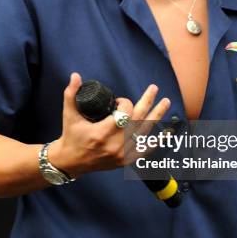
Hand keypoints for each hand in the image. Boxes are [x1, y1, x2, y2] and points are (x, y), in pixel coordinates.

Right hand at [48, 73, 170, 177]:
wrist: (71, 162)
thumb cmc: (71, 136)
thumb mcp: (69, 114)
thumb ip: (71, 94)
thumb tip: (75, 75)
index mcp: (101, 133)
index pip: (123, 112)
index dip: (124, 102)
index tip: (118, 101)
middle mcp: (114, 145)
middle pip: (137, 119)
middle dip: (147, 102)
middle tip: (154, 88)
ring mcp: (122, 154)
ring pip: (144, 133)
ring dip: (157, 116)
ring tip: (166, 102)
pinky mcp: (125, 161)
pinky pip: (145, 150)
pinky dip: (157, 141)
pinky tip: (167, 132)